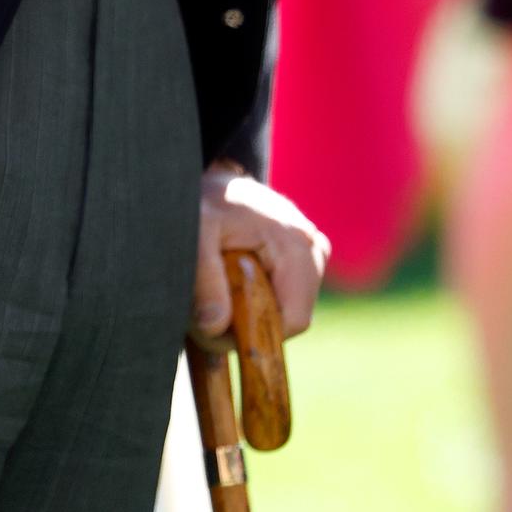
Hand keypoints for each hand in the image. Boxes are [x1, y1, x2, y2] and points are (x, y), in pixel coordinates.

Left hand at [192, 161, 329, 345]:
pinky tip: (232, 277)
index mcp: (297, 244)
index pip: (291, 319)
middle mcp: (314, 249)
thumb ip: (204, 279)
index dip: (253, 333)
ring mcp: (314, 254)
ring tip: (218, 281)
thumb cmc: (206, 198)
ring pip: (285, 310)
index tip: (215, 327)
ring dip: (249, 309)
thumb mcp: (196, 232)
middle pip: (288, 318)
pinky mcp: (305, 260)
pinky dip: (256, 297)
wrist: (215, 177)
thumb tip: (216, 328)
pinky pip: (284, 298)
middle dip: (248, 321)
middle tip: (208, 302)